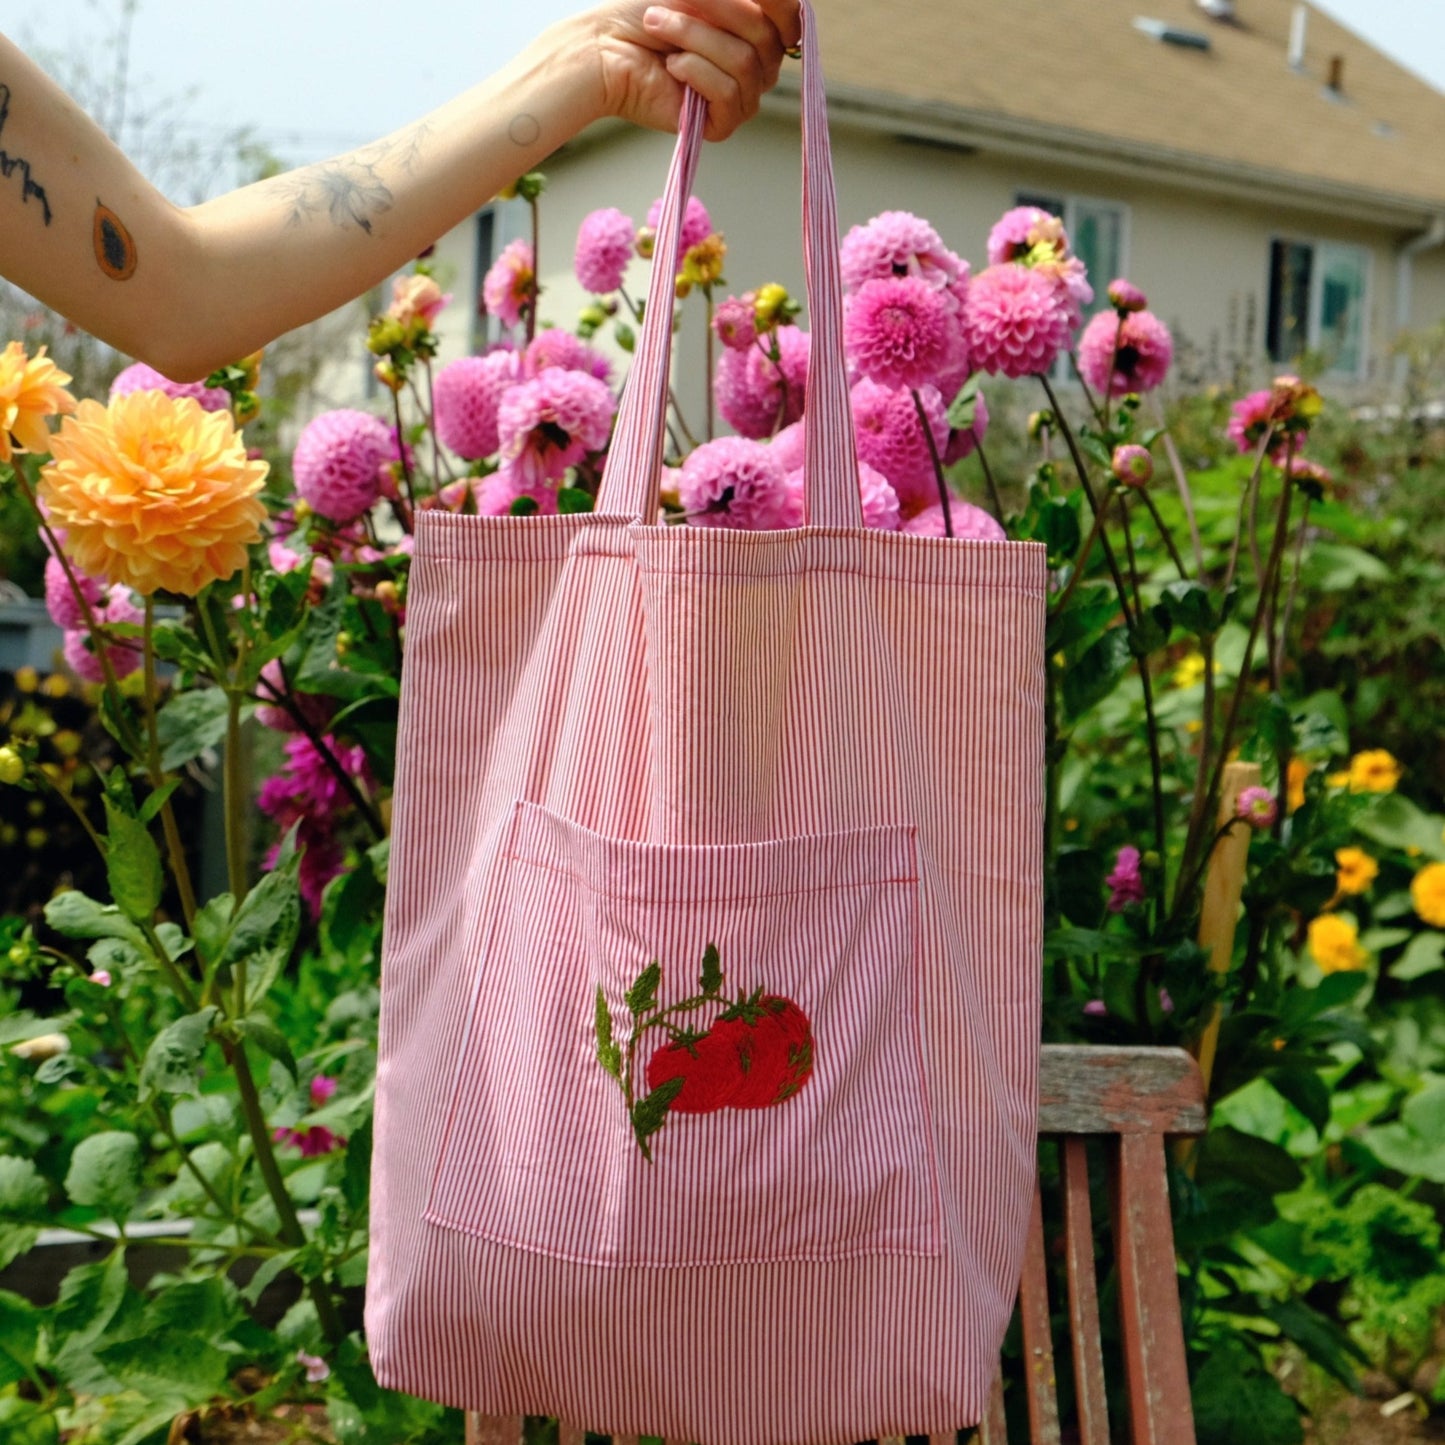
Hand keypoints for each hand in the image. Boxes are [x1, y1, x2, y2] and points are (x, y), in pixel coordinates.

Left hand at [588, 0, 800, 141]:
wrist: (606, 45)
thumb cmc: (647, 9)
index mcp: (756, 28)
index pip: (790, 17)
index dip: (777, 3)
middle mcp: (756, 64)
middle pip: (766, 36)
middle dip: (713, 12)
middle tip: (665, 9)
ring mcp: (741, 96)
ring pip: (745, 64)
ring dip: (694, 38)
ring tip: (658, 29)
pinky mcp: (721, 123)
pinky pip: (729, 94)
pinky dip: (695, 72)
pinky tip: (672, 70)